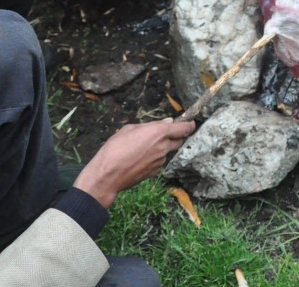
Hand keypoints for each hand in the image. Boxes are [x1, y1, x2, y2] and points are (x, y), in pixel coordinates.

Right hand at [74, 119, 195, 208]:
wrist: (107, 175)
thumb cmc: (115, 148)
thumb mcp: (129, 129)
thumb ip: (151, 125)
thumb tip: (167, 123)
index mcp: (158, 132)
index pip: (184, 128)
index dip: (190, 125)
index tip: (191, 124)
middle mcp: (163, 147)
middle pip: (179, 141)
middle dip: (176, 137)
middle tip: (165, 134)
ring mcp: (161, 161)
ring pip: (167, 152)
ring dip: (162, 148)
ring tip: (142, 148)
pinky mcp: (155, 172)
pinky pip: (159, 162)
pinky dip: (154, 159)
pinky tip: (139, 159)